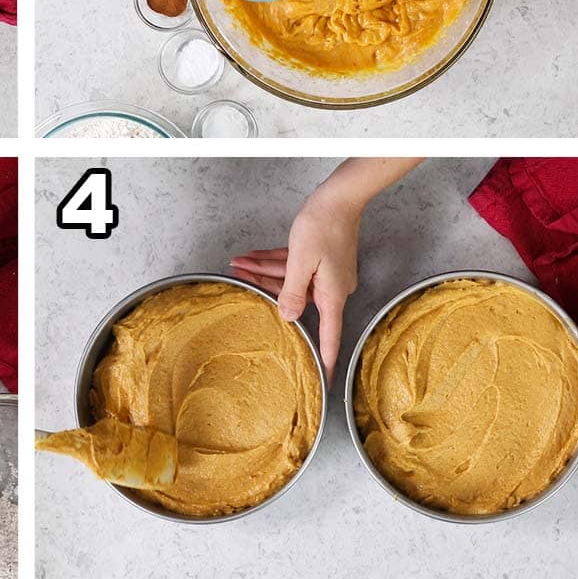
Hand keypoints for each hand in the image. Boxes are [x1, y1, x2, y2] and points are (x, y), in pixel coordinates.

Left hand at [229, 187, 360, 385]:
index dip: (327, 360)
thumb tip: (288, 317)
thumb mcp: (301, 261)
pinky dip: (274, 263)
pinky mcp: (321, 260)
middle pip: (296, 301)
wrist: (339, 197)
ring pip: (290, 281)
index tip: (326, 381)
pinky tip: (251, 257)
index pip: (329, 336)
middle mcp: (331, 288)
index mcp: (331, 294)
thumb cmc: (324, 226)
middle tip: (239, 282)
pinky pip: (294, 267)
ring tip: (238, 265)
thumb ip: (292, 292)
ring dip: (263, 272)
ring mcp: (326, 274)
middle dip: (266, 291)